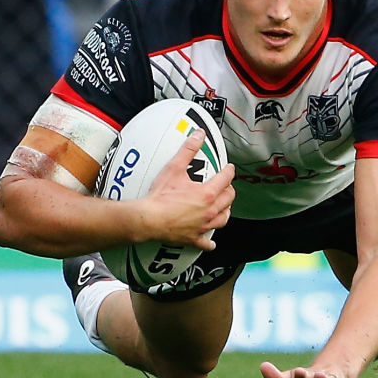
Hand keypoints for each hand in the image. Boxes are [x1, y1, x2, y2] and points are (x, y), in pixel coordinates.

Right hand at [138, 130, 234, 249]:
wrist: (148, 219)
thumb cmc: (160, 197)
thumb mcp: (175, 168)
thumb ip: (188, 150)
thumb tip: (198, 136)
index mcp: (208, 194)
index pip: (225, 179)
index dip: (229, 171)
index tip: (229, 168)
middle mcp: (209, 211)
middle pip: (228, 199)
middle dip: (229, 190)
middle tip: (226, 185)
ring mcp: (203, 226)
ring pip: (223, 219)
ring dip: (225, 211)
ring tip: (224, 207)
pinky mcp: (193, 237)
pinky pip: (206, 242)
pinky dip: (210, 242)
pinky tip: (211, 241)